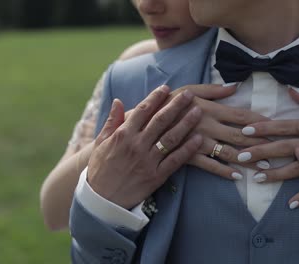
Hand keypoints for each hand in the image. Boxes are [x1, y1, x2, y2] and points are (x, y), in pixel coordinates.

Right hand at [88, 86, 202, 208]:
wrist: (100, 200)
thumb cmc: (100, 170)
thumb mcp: (100, 143)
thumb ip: (112, 121)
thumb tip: (119, 101)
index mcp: (122, 135)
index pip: (142, 111)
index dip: (155, 98)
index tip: (166, 88)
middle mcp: (136, 145)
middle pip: (160, 120)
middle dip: (176, 105)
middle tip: (189, 94)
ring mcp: (147, 161)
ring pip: (170, 138)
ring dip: (186, 123)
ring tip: (198, 111)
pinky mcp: (155, 176)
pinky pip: (175, 160)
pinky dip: (188, 149)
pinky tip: (199, 139)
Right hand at [167, 84, 269, 179]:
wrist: (141, 122)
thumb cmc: (166, 103)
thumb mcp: (188, 89)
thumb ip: (213, 89)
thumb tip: (236, 86)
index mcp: (210, 108)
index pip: (242, 114)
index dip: (261, 120)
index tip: (276, 125)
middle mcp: (208, 125)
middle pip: (241, 135)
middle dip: (261, 143)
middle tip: (279, 149)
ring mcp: (198, 142)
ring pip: (228, 152)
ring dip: (248, 160)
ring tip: (265, 167)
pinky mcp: (188, 155)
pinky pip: (209, 165)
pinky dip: (224, 171)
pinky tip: (237, 177)